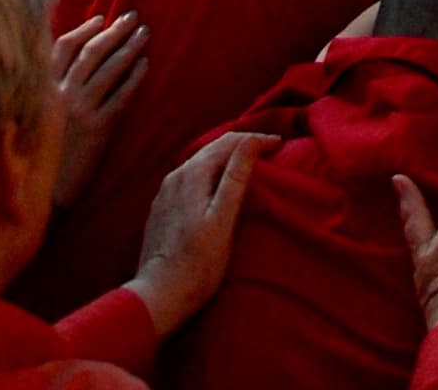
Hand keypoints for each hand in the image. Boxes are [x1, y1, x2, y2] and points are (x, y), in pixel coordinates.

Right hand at [54, 13, 150, 208]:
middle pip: (92, 53)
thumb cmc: (40, 157)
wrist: (44, 195)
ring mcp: (80, 111)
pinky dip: (134, 78)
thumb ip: (48, 91)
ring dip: (129, 48)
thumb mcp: (36, 118)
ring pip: (109, 70)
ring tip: (145, 34)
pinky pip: (121, 97)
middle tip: (134, 17)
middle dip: (114, 31)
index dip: (84, 30)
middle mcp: (61, 96)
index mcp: (44, 90)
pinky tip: (146, 66)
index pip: (63, 48)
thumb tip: (68, 68)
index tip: (102, 19)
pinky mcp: (97, 130)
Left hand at [129, 131, 271, 336]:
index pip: (229, 143)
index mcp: (192, 174)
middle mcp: (176, 176)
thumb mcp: (222, 221)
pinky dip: (210, 174)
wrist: (157, 298)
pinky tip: (217, 186)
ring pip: (200, 163)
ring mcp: (166, 192)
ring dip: (225, 158)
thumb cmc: (196, 265)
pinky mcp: (162, 209)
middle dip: (242, 144)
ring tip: (248, 164)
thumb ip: (236, 178)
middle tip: (269, 149)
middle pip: (213, 149)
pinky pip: (190, 179)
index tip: (280, 143)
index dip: (256, 139)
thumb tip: (251, 140)